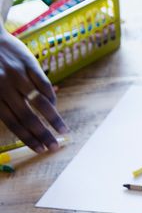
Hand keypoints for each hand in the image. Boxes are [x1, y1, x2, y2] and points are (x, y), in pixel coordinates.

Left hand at [0, 32, 67, 151]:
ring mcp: (18, 75)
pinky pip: (43, 84)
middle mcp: (5, 87)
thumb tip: (21, 123)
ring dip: (53, 119)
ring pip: (39, 102)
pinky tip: (54, 107)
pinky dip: (50, 97)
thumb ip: (1, 103)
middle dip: (42, 134)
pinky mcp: (29, 63)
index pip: (12, 122)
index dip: (27, 137)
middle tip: (54, 147)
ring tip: (63, 130)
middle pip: (27, 116)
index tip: (40, 149)